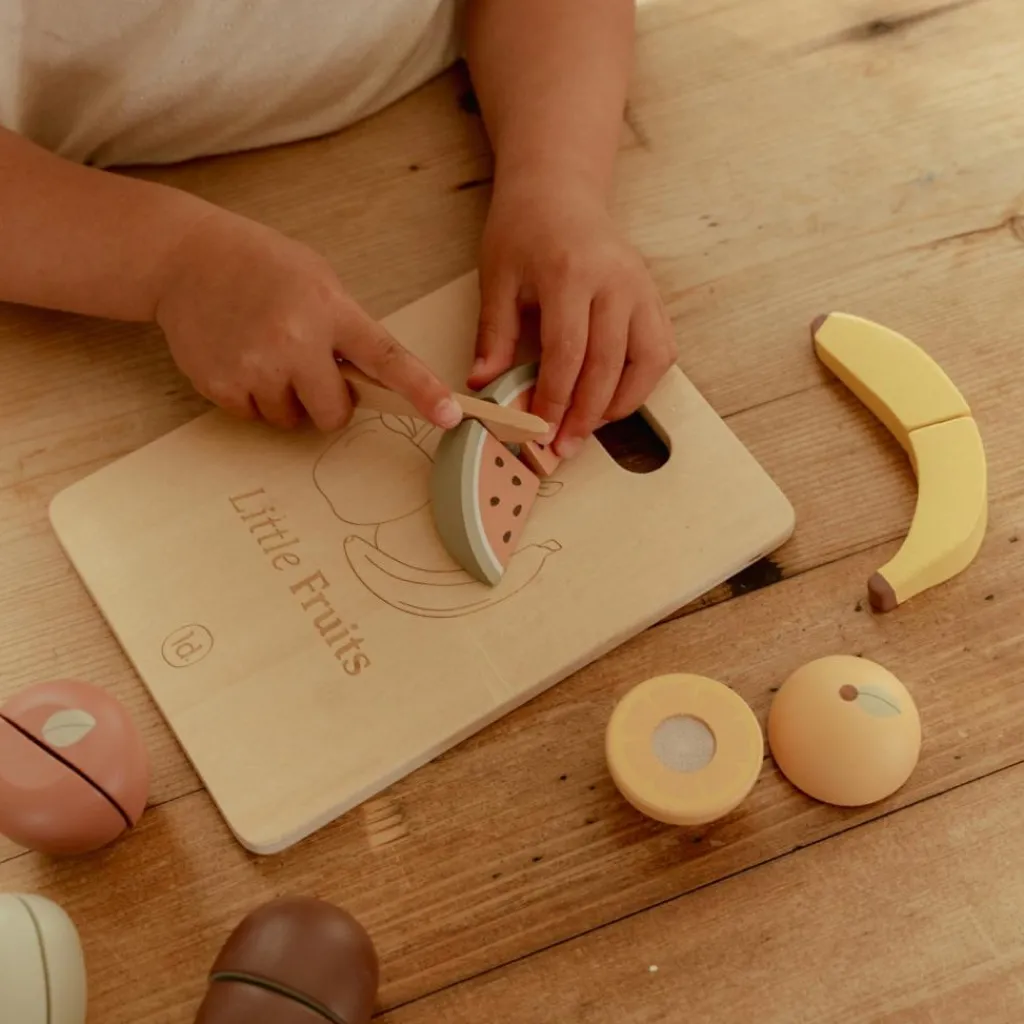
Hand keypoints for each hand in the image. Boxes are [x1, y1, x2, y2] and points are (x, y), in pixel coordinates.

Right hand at [153, 209, 462, 431]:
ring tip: (265, 352)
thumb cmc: (261, 267)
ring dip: (287, 398)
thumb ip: (348, 328)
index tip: (451, 415)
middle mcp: (294, 341)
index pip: (387, 359)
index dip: (422, 390)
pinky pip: (255, 416)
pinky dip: (252, 396)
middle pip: (334, 413)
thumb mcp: (319, 281)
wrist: (183, 258)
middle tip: (308, 367)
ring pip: (292, 419)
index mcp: (329, 309)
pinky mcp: (221, 385)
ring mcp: (255, 366)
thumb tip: (376, 382)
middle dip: (329, 401)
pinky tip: (239, 356)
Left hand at [468, 172, 675, 457]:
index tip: (541, 431)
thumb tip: (483, 385)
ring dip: (620, 403)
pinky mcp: (653, 297)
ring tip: (589, 427)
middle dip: (585, 415)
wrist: (560, 190)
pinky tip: (612, 398)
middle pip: (608, 365)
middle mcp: (615, 282)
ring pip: (648, 362)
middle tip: (565, 447)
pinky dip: (641, 382)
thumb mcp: (497, 277)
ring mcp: (641, 289)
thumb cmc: (525, 230)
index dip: (555, 400)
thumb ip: (494, 334)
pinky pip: (660, 350)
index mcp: (571, 274)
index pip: (568, 353)